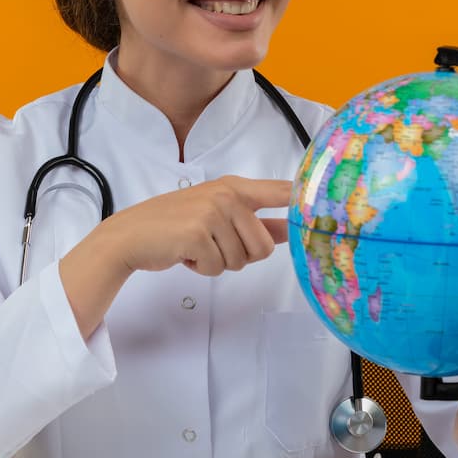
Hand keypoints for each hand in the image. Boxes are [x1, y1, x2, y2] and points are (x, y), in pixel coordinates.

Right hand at [101, 175, 290, 275]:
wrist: (130, 235)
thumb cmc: (173, 226)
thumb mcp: (216, 215)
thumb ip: (254, 221)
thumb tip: (289, 229)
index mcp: (234, 188)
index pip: (280, 191)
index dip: (304, 201)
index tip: (327, 209)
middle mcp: (227, 196)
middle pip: (264, 246)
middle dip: (241, 257)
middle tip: (214, 246)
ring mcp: (212, 213)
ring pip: (240, 261)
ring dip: (218, 263)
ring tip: (196, 247)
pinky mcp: (198, 234)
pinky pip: (218, 268)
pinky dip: (202, 269)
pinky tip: (185, 253)